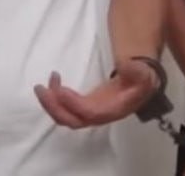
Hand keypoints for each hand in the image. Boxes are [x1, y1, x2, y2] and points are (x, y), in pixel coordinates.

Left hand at [34, 58, 157, 127]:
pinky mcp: (84, 106)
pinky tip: (54, 81)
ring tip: (43, 85)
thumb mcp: (144, 74)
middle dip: (54, 107)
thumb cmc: (141, 81)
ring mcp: (89, 112)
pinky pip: (65, 108)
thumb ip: (138, 70)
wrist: (139, 87)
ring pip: (65, 116)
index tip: (61, 89)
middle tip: (40, 88)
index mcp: (112, 110)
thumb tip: (127, 65)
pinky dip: (55, 98)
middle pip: (71, 120)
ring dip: (50, 103)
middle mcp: (98, 116)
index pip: (89, 113)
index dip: (73, 104)